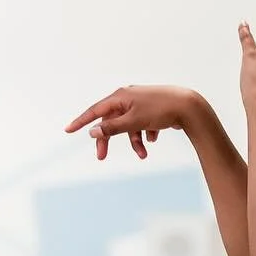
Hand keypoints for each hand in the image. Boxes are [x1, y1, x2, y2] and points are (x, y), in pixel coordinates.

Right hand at [66, 85, 200, 161]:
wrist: (188, 107)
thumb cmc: (160, 111)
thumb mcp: (133, 121)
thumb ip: (112, 128)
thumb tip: (93, 132)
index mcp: (120, 97)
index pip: (95, 111)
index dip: (81, 122)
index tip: (67, 130)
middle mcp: (128, 97)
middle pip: (111, 122)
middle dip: (109, 140)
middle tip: (101, 157)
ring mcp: (140, 103)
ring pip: (128, 127)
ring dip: (134, 142)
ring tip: (144, 154)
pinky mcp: (151, 110)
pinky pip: (142, 126)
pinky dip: (145, 135)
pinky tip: (155, 137)